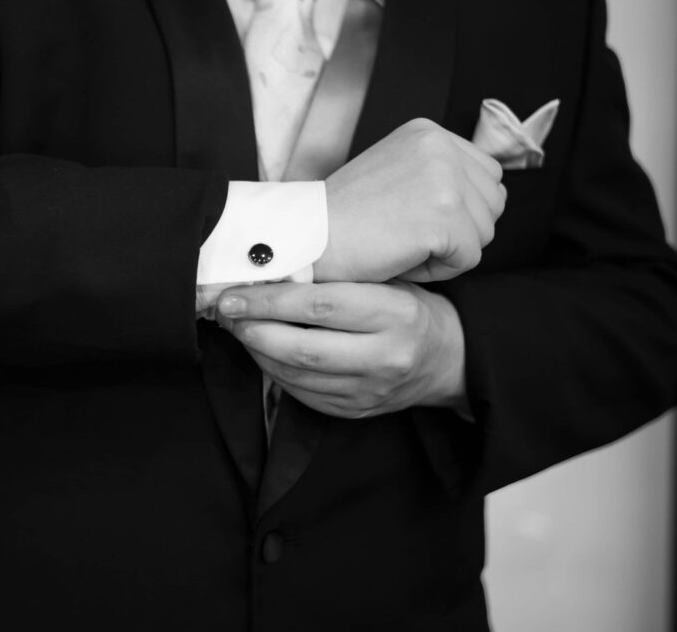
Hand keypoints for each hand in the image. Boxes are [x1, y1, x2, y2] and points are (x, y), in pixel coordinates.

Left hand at [216, 281, 466, 419]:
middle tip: (228, 311)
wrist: (448, 360)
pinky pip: (303, 394)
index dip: (273, 298)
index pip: (322, 305)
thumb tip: (274, 266)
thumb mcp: (389, 281)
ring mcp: (370, 390)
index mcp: (397, 314)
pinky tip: (261, 350)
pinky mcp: (356, 411)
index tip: (237, 290)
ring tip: (238, 328)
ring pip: (298, 374)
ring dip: (258, 350)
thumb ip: (341, 276)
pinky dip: (274, 371)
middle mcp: (386, 357)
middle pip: (304, 346)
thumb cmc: (409, 307)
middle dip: (256, 327)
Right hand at [315, 118, 504, 283]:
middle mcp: (441, 147)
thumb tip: (486, 195)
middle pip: (492, 204)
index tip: (411, 217)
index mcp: (429, 132)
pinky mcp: (443, 217)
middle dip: (458, 230)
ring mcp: (445, 180)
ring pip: (483, 233)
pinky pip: (468, 259)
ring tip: (399, 243)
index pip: (486, 175)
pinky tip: (399, 257)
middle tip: (403, 233)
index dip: (457, 209)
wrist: (307, 238)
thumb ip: (436, 174)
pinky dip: (436, 270)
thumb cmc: (344, 218)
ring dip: (446, 251)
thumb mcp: (394, 172)